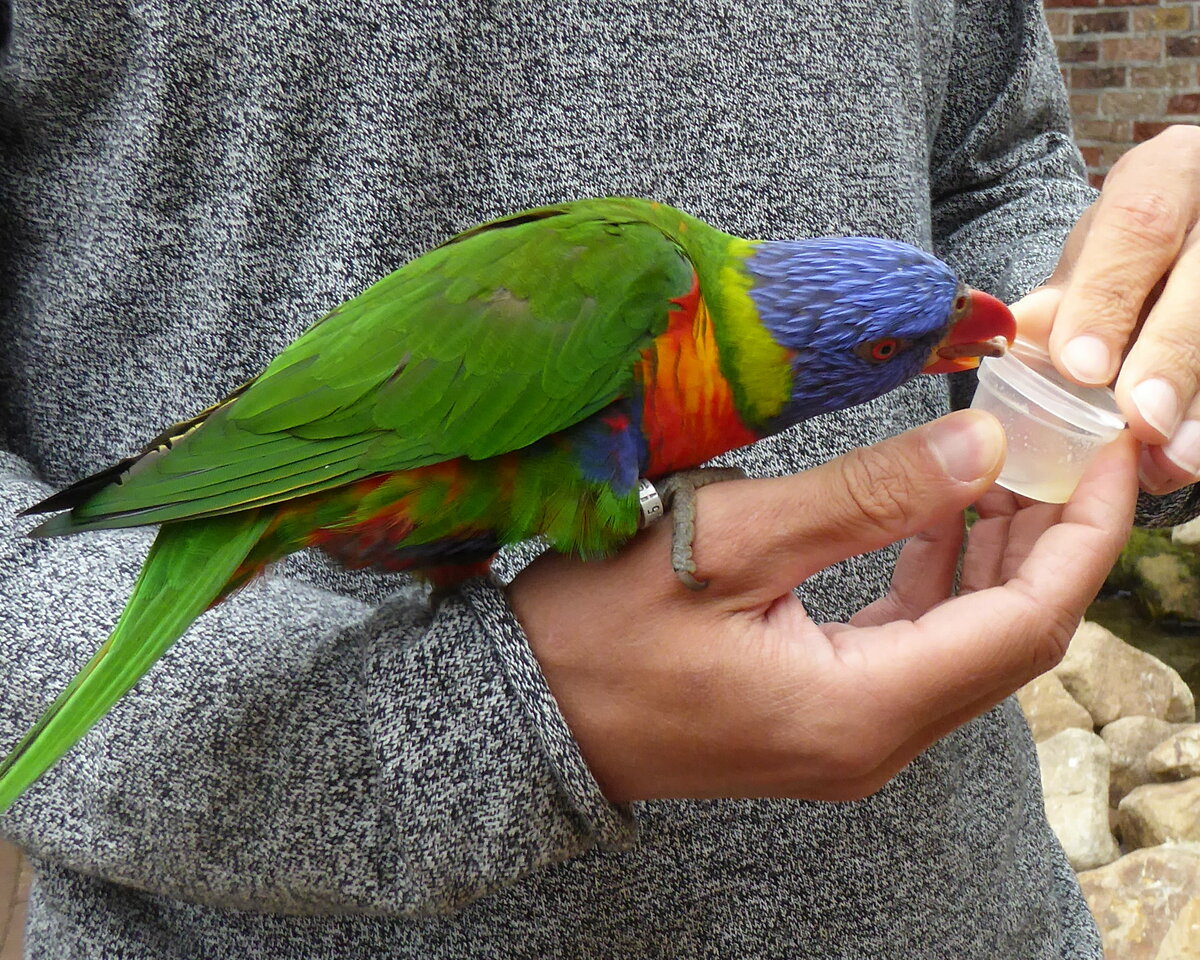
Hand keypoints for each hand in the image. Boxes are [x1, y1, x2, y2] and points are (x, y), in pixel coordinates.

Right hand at [508, 411, 1136, 802]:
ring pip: (969, 640)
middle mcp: (877, 740)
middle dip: (1053, 532)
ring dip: (999, 552)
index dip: (1085, 529)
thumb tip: (985, 445)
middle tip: (1060, 434)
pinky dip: (941, 576)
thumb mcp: (730, 541)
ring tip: (1007, 457)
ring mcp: (852, 736)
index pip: (1029, 622)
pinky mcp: (824, 715)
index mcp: (864, 708)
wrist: (525, 713)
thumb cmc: (600, 629)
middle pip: (1014, 637)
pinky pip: (916, 645)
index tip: (1106, 442)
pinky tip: (936, 513)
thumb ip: (865, 496)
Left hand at [1012, 124, 1199, 494]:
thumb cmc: (1133, 249)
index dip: (1109, 298)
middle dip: (1171, 356)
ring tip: (1169, 458)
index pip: (1139, 224)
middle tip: (1142, 420)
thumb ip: (1065, 296)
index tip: (1081, 367)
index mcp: (1171, 176)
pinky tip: (1184, 457)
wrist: (1195, 234)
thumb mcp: (1097, 253)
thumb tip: (1013, 338)